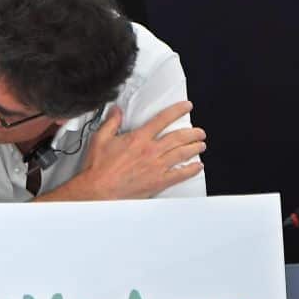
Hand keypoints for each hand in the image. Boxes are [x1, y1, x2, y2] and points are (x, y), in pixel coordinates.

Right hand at [79, 101, 204, 198]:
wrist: (97, 191)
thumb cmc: (97, 169)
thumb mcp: (100, 139)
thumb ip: (111, 123)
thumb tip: (116, 110)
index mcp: (138, 139)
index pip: (163, 119)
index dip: (177, 110)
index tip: (186, 107)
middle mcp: (150, 151)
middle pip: (179, 137)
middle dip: (193, 132)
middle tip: (199, 132)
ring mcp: (156, 167)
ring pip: (182, 153)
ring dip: (195, 148)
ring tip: (201, 145)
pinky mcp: (158, 182)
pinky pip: (180, 174)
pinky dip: (191, 170)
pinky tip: (197, 166)